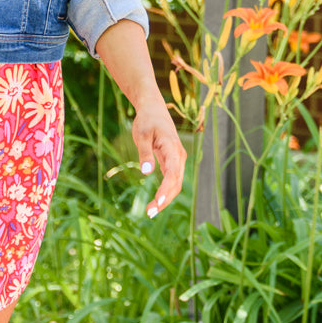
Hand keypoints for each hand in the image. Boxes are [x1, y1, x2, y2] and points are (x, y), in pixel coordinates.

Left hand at [133, 100, 185, 219]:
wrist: (153, 109)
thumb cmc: (147, 120)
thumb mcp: (142, 134)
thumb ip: (144, 153)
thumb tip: (147, 173)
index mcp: (172, 148)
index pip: (173, 173)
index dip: (166, 189)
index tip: (158, 202)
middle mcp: (179, 156)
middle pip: (176, 183)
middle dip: (165, 199)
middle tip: (149, 213)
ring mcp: (177, 160)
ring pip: (175, 184)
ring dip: (165, 199)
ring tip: (150, 212)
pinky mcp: (172, 163)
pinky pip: (171, 180)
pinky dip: (165, 192)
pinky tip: (155, 203)